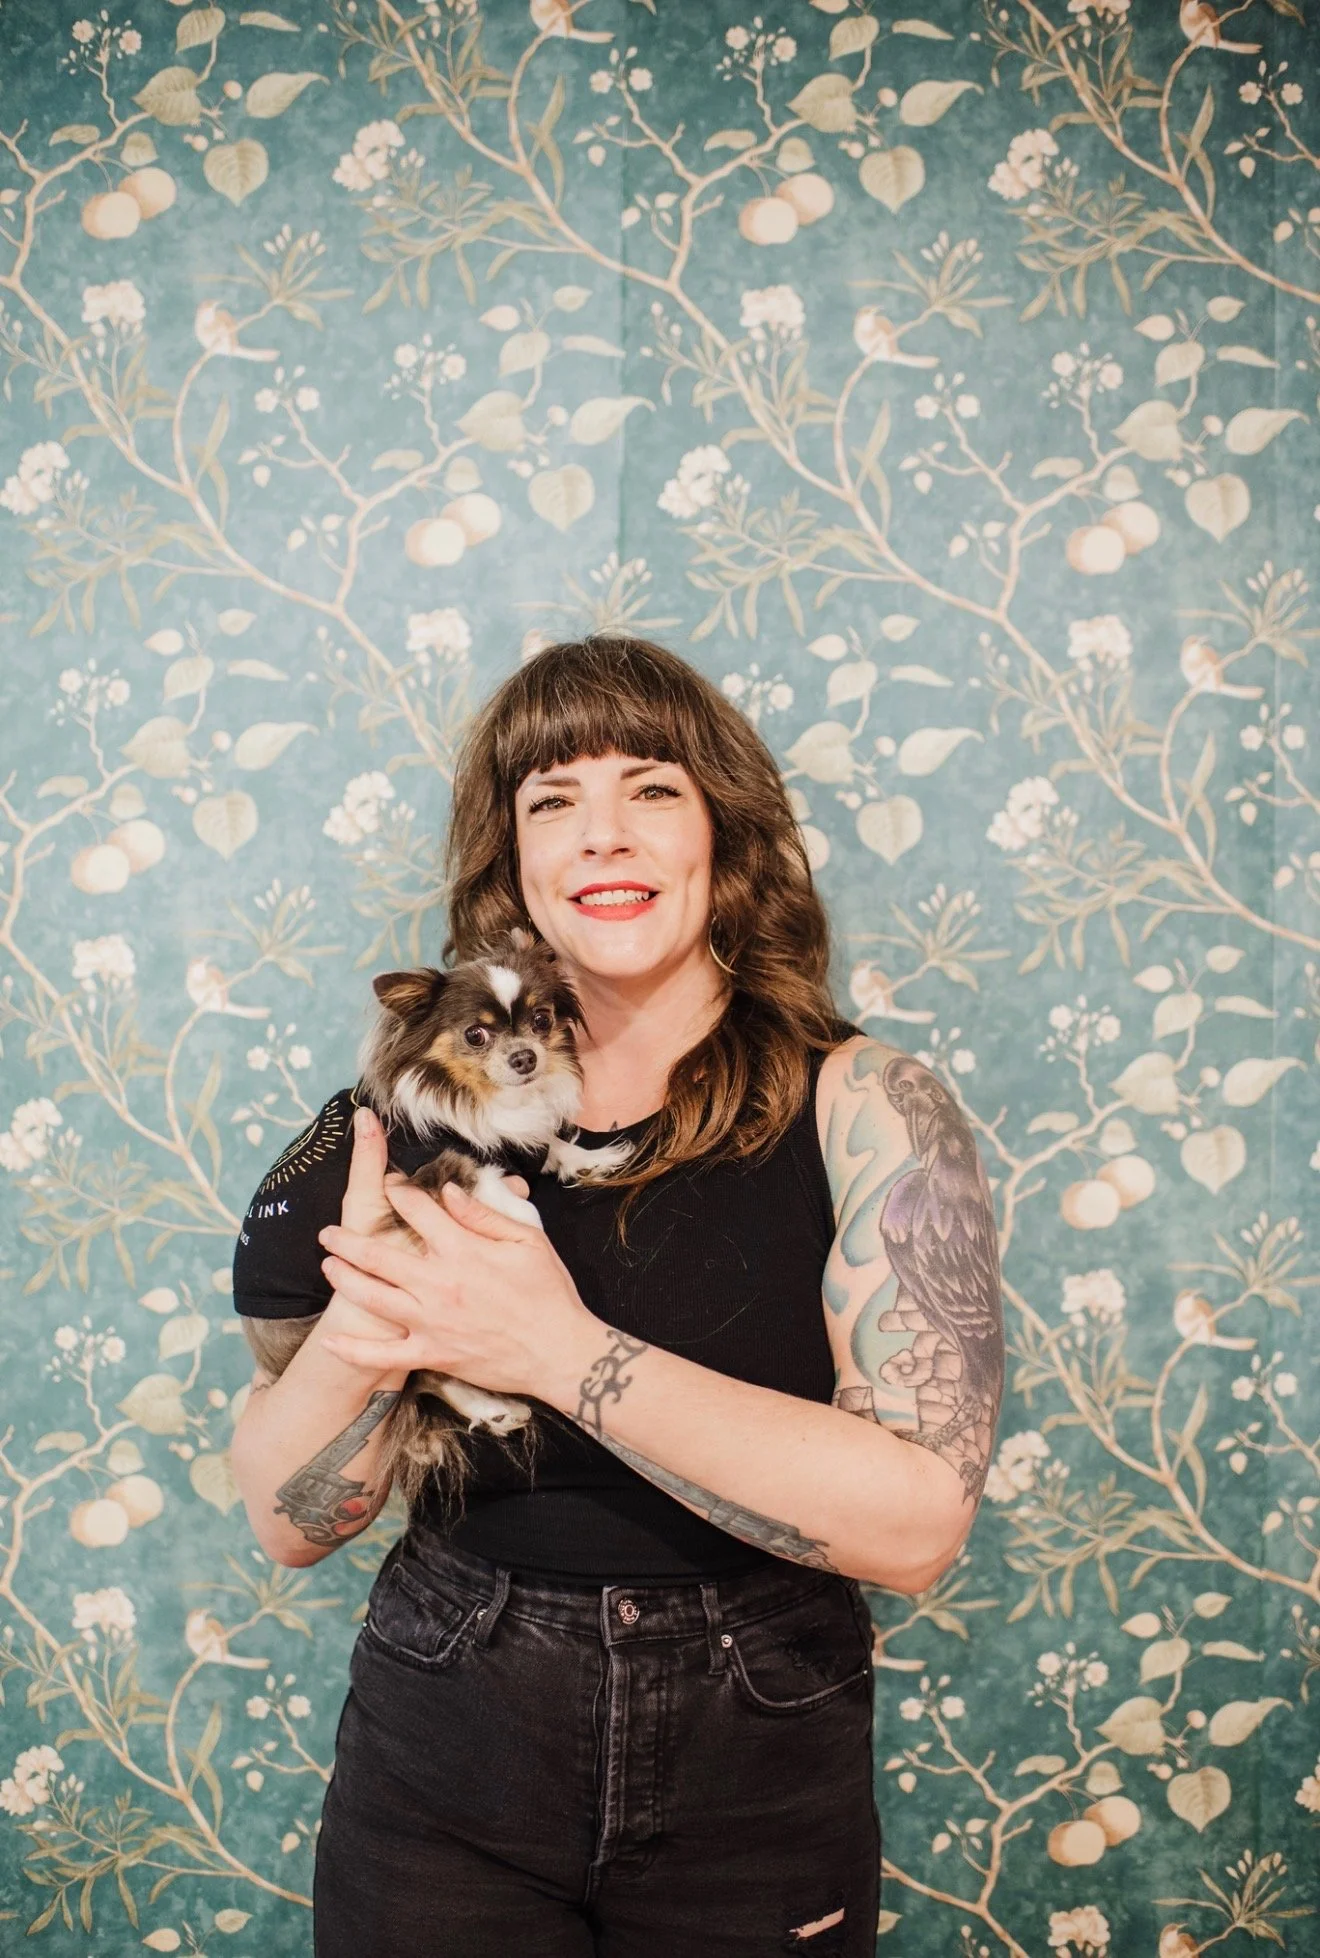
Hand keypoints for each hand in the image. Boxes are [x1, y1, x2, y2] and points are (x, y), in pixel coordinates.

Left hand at [320, 1110, 532, 1368]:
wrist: (558, 1351)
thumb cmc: (548, 1292)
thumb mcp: (527, 1240)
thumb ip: (484, 1215)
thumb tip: (449, 1192)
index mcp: (462, 1249)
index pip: (418, 1211)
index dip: (398, 1193)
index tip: (387, 1186)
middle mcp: (438, 1282)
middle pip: (378, 1254)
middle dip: (348, 1239)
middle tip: (328, 1232)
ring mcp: (430, 1321)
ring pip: (372, 1297)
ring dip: (344, 1280)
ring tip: (327, 1266)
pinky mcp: (431, 1353)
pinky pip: (384, 1354)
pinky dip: (355, 1350)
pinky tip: (332, 1342)